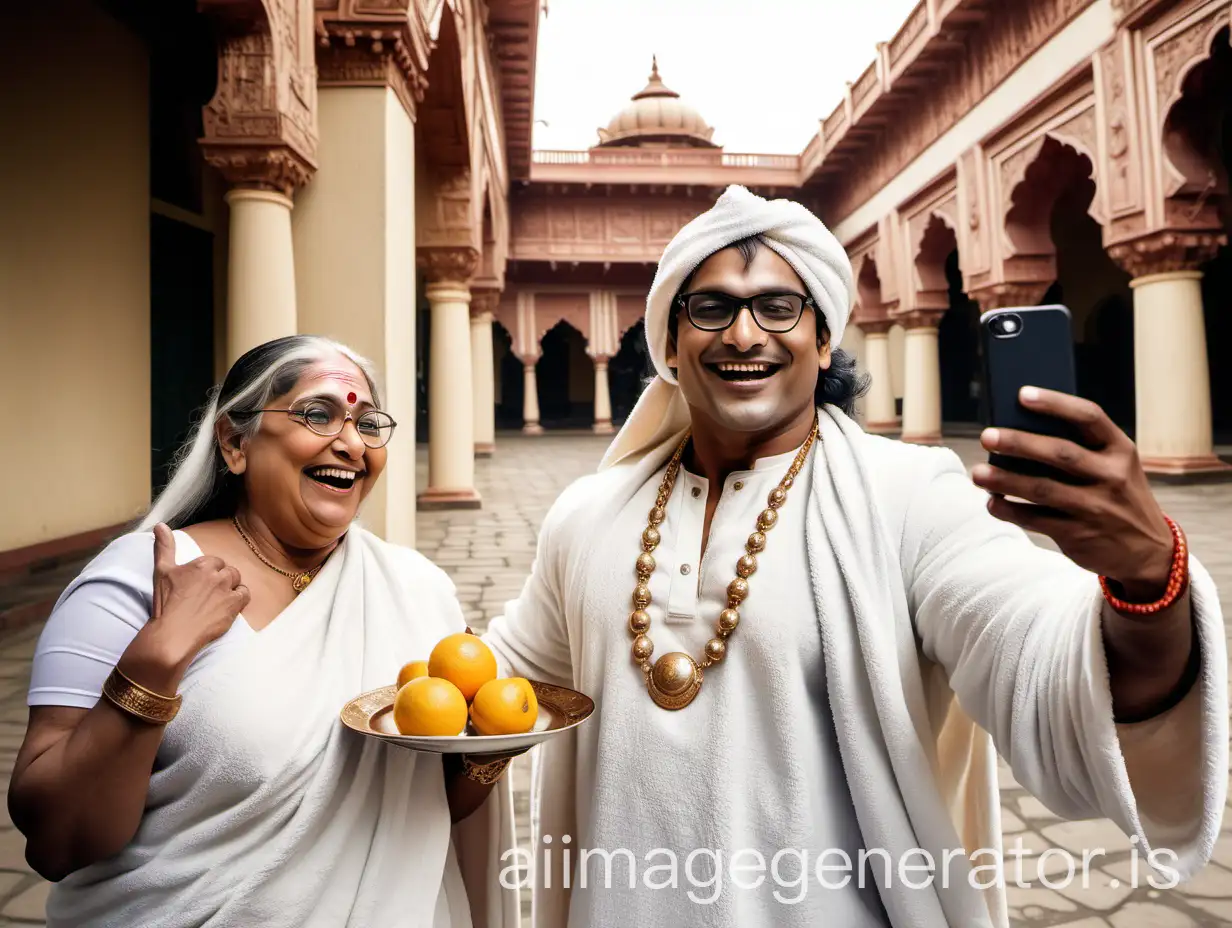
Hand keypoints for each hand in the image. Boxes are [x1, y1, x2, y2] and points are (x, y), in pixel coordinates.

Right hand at [121, 523, 249, 690]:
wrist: (173, 633)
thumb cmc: (166, 603)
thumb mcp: (162, 571)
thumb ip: (164, 546)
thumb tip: (160, 525)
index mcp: (201, 564)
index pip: (214, 561)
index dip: (208, 572)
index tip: (199, 584)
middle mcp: (216, 575)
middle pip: (228, 570)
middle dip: (221, 579)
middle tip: (208, 593)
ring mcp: (227, 590)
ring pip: (237, 581)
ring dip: (230, 588)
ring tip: (218, 599)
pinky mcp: (234, 605)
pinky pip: (245, 595)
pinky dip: (239, 598)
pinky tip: (228, 605)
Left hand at [970, 386, 1174, 600]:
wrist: (1148, 551)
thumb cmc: (1116, 495)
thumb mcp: (1116, 467)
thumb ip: (1081, 449)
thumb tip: (1019, 430)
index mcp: (1121, 449)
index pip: (1089, 417)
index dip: (1055, 403)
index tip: (1022, 394)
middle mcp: (1112, 476)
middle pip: (1060, 453)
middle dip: (1019, 443)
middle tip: (987, 436)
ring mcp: (1096, 508)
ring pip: (1042, 489)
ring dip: (1004, 480)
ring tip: (977, 474)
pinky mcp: (1079, 535)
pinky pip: (1035, 520)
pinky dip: (1009, 510)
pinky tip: (992, 502)